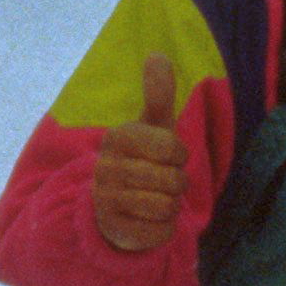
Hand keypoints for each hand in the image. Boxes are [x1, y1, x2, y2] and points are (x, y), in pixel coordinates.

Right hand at [91, 54, 187, 251]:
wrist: (112, 207)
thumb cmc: (141, 161)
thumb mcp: (151, 127)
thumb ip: (157, 94)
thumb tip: (157, 53)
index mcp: (117, 137)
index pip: (173, 148)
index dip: (179, 156)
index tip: (167, 158)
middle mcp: (106, 167)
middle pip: (173, 181)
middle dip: (176, 184)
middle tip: (159, 181)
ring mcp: (106, 201)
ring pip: (167, 207)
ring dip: (170, 206)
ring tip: (155, 199)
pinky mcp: (113, 230)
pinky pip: (161, 232)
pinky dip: (163, 228)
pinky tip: (147, 220)